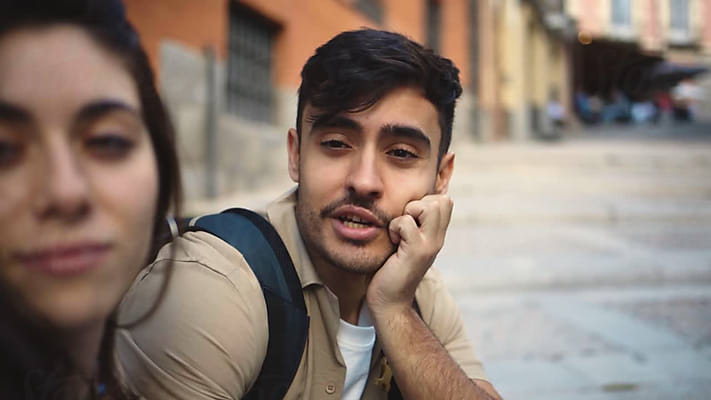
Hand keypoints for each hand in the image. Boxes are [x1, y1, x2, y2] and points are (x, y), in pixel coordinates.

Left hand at [366, 194, 452, 315]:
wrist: (389, 301)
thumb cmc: (390, 270)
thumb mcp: (405, 242)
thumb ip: (411, 224)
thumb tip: (406, 203)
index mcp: (436, 235)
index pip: (444, 200)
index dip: (424, 201)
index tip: (409, 218)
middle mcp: (438, 239)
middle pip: (441, 200)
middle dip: (418, 203)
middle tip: (404, 224)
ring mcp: (430, 245)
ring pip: (430, 206)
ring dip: (408, 213)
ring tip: (399, 232)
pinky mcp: (416, 252)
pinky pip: (407, 222)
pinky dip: (395, 227)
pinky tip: (393, 242)